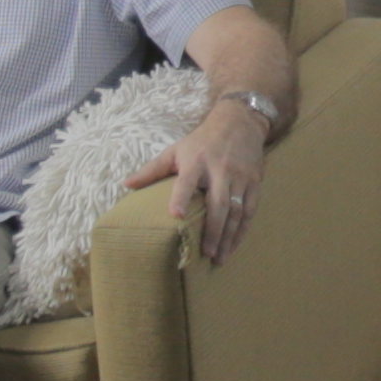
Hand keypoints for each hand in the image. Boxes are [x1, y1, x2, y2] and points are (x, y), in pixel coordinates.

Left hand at [127, 97, 271, 267]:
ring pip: (236, 211)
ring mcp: (240, 177)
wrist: (239, 122)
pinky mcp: (254, 183)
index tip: (176, 215)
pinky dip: (241, 231)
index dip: (181, 197)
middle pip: (218, 203)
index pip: (187, 181)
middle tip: (205, 253)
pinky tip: (233, 246)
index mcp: (196, 161)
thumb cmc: (201, 141)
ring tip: (218, 258)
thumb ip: (152, 170)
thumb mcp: (175, 150)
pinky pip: (250, 211)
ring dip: (228, 236)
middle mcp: (220, 170)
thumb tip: (126, 185)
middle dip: (213, 230)